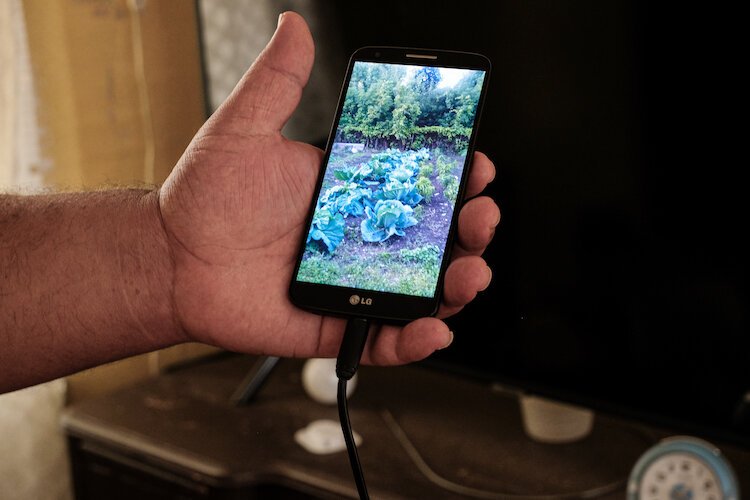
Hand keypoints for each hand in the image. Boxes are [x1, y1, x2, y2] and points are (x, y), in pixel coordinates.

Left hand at [159, 12, 499, 364]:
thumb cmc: (205, 199)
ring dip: (459, 285)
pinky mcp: (337, 323)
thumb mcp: (242, 130)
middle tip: (479, 216)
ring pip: (423, 290)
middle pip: (434, 239)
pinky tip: (434, 328)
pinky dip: (417, 339)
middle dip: (470, 230)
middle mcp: (361, 239)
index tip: (476, 164)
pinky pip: (387, 338)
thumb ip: (276, 82)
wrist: (169, 261)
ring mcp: (354, 284)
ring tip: (468, 274)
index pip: (418, 184)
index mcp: (351, 193)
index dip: (455, 177)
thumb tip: (293, 27)